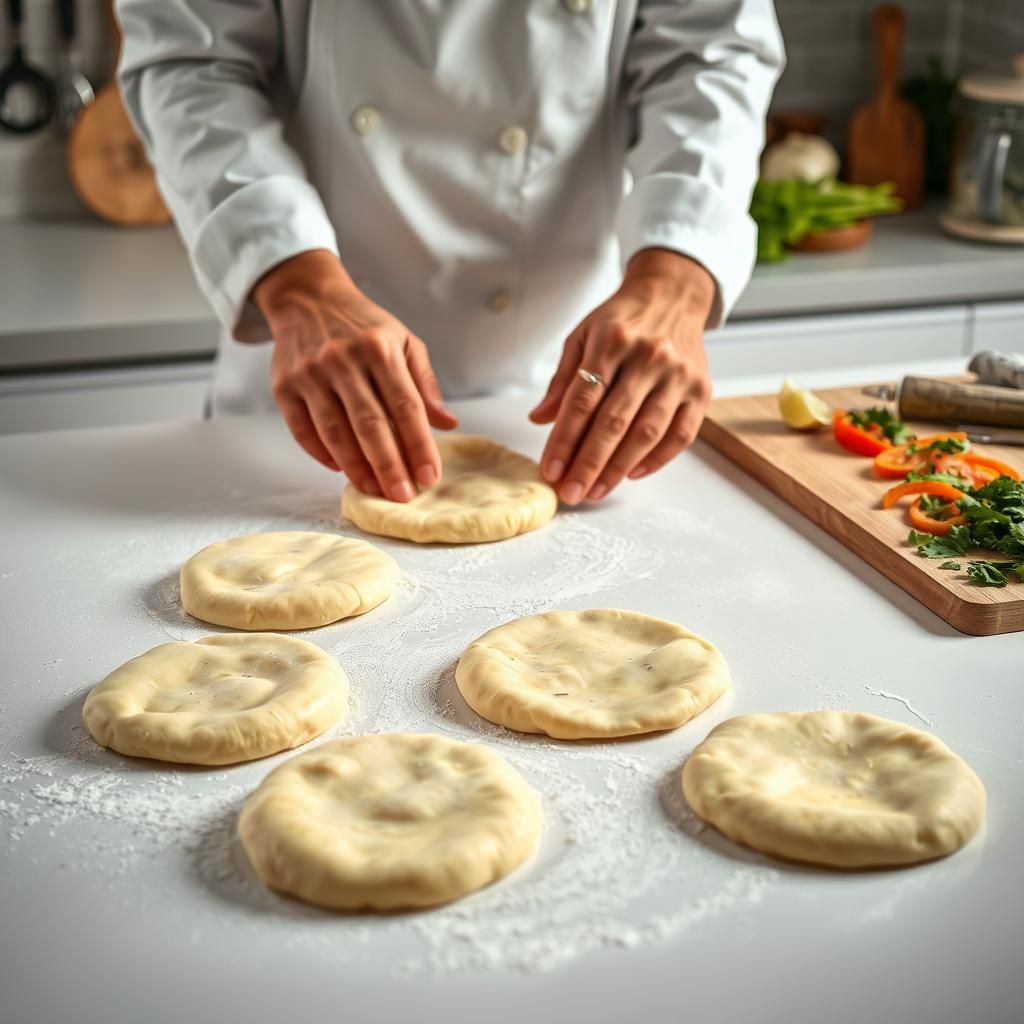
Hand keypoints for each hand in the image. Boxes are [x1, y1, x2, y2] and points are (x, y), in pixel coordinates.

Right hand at [252, 250, 457, 500]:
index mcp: (380, 348)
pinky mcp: (284, 385)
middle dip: (389, 465)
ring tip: (374, 490)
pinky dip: (321, 454)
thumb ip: (425, 384)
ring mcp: (310, 373)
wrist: (308, 297)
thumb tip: (448, 424)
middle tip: (403, 496)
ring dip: (356, 467)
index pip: (405, 406)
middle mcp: (343, 360)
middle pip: (370, 424)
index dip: (419, 446)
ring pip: (335, 431)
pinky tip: (340, 469)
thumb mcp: (404, 341)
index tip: (430, 477)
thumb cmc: (364, 326)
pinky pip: (303, 429)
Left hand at [529, 249, 714, 503]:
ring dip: (619, 469)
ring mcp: (678, 375)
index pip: (583, 400)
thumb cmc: (622, 319)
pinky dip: (657, 459)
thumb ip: (562, 379)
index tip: (551, 470)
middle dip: (589, 464)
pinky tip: (632, 474)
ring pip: (647, 433)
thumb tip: (539, 419)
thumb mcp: (583, 336)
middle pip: (614, 422)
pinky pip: (681, 435)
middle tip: (571, 493)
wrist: (673, 294)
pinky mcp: (702, 390)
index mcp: (613, 341)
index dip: (564, 440)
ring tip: (596, 491)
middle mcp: (649, 357)